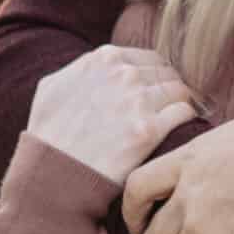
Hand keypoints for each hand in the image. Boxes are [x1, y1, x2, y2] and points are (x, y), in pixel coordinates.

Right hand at [21, 45, 197, 185]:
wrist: (53, 174)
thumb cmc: (48, 134)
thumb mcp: (52, 87)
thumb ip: (81, 69)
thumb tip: (100, 65)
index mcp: (104, 59)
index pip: (149, 59)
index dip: (154, 77)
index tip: (156, 92)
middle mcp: (124, 74)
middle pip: (167, 74)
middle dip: (169, 89)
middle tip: (168, 108)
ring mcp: (137, 101)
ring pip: (180, 91)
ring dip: (179, 104)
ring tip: (174, 120)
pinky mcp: (149, 131)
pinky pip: (184, 113)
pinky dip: (185, 120)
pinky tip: (177, 131)